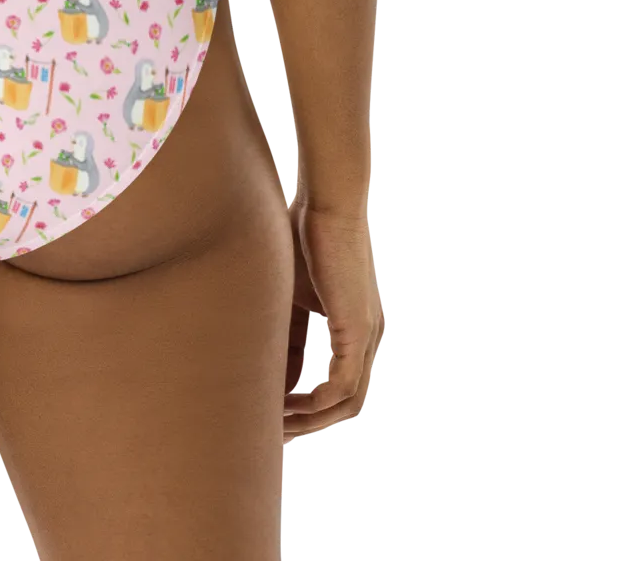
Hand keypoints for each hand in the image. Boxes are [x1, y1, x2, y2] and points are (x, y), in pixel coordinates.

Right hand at [282, 191, 382, 440]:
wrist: (325, 205)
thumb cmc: (303, 236)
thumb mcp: (291, 294)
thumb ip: (286, 329)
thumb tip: (270, 367)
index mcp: (356, 325)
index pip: (339, 382)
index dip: (309, 405)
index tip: (276, 414)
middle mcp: (367, 336)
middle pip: (347, 401)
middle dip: (311, 421)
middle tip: (276, 432)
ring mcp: (366, 335)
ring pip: (348, 401)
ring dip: (312, 419)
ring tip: (278, 424)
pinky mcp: (357, 330)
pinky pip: (342, 385)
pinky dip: (316, 402)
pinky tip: (288, 405)